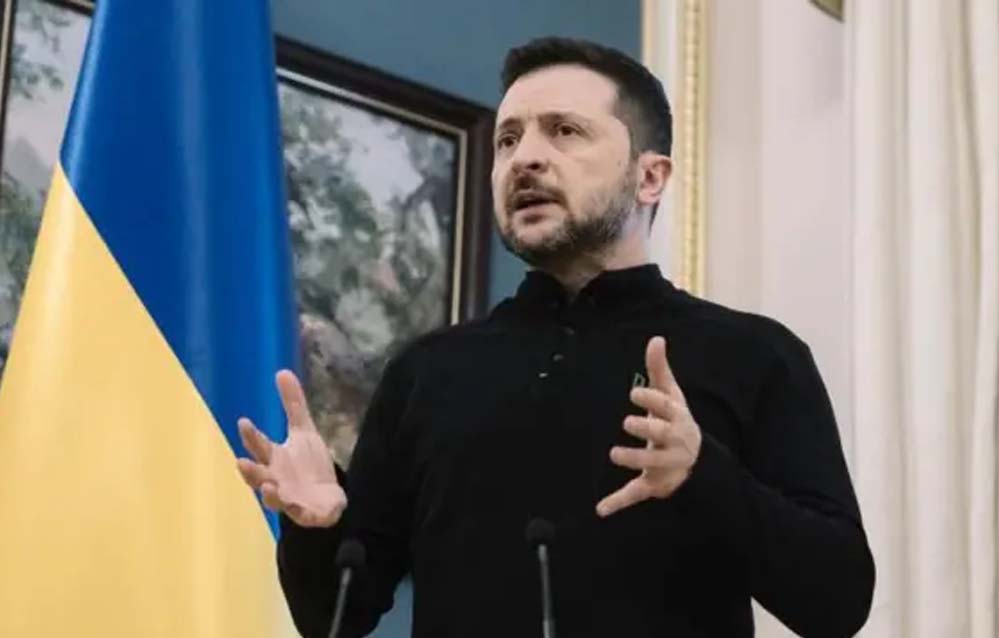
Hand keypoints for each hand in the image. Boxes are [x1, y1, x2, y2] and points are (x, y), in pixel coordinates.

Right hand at [236, 370, 346, 526]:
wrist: (326, 496)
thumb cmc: (308, 464)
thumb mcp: (304, 431)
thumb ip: (293, 404)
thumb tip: (282, 371)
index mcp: (274, 458)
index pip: (260, 445)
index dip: (251, 435)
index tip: (244, 422)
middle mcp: (275, 479)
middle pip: (259, 474)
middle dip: (250, 469)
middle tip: (240, 461)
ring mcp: (287, 498)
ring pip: (272, 498)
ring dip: (268, 493)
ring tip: (267, 486)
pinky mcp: (304, 513)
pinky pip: (299, 514)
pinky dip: (297, 510)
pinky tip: (296, 506)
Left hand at [596, 336, 701, 516]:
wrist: (696, 460)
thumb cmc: (676, 420)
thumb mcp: (670, 395)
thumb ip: (659, 369)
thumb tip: (656, 338)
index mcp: (678, 418)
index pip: (667, 408)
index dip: (652, 400)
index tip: (633, 394)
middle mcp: (676, 442)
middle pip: (663, 435)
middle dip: (647, 429)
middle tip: (626, 422)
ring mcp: (666, 465)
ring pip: (651, 464)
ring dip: (634, 459)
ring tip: (614, 453)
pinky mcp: (654, 484)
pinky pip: (636, 493)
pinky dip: (618, 502)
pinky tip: (600, 509)